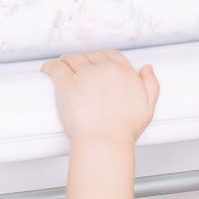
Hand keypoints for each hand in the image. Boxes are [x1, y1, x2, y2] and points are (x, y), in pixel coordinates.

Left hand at [42, 50, 159, 145]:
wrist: (104, 142)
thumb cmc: (124, 130)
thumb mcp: (148, 107)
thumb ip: (151, 84)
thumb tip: (147, 69)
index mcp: (123, 72)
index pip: (112, 56)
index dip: (103, 59)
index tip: (98, 65)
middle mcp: (104, 69)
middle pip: (92, 56)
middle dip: (86, 61)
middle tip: (80, 71)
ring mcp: (84, 75)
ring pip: (73, 59)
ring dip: (68, 61)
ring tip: (63, 68)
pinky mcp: (66, 84)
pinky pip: (55, 67)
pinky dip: (50, 66)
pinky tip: (47, 69)